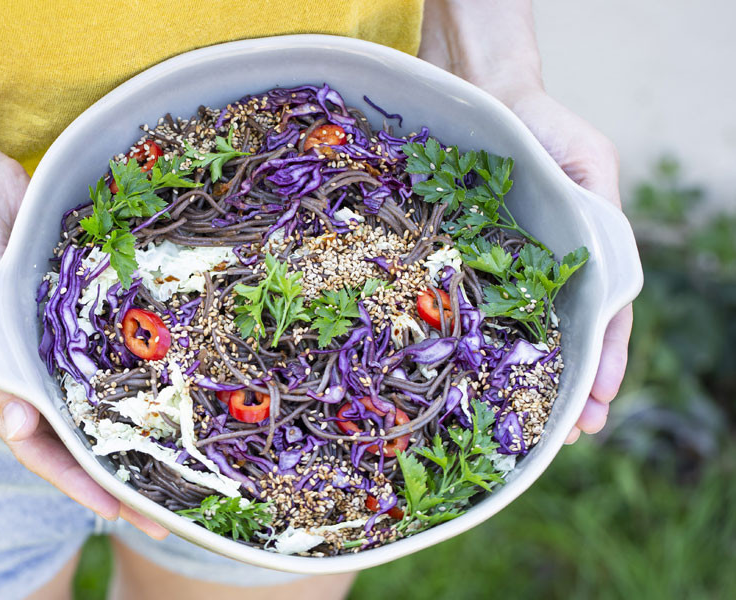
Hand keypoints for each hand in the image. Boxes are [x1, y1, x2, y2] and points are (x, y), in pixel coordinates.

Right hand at [0, 156, 167, 537]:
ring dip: (140, 423)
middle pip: (83, 431)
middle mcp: (35, 370)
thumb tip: (23, 430)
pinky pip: (117, 346)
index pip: (41, 448)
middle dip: (122, 469)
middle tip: (171, 502)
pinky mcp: (83, 311)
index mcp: (0, 382)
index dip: (78, 483)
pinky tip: (178, 381)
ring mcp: (61, 343)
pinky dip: (141, 366)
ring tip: (185, 453)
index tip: (120, 510)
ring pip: (105, 394)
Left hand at [501, 91, 633, 442]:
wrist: (489, 102)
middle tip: (571, 434)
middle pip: (569, 335)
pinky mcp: (473, 259)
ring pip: (526, 330)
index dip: (604, 359)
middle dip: (573, 385)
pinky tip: (478, 372)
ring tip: (533, 424)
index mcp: (589, 253)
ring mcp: (512, 269)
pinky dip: (483, 339)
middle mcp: (551, 269)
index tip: (598, 402)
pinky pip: (477, 302)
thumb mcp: (588, 161)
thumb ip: (600, 207)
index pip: (605, 316)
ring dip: (533, 375)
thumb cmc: (545, 128)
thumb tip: (609, 257)